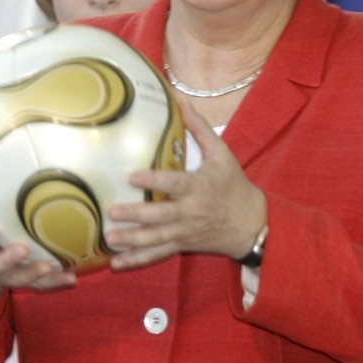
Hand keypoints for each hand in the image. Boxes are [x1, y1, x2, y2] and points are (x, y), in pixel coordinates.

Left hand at [104, 98, 266, 271]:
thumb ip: (198, 127)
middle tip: (112, 212)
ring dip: (132, 241)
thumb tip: (179, 97)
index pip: (175, 183)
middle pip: (161, 216)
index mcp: (199, 187)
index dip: (154, 179)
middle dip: (137, 215)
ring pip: (157, 239)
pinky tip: (116, 265)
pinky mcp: (182, 245)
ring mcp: (185, 232)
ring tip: (109, 240)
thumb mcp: (222, 153)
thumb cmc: (234, 185)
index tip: (132, 175)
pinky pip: (158, 255)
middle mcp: (191, 212)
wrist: (253, 224)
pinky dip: (137, 260)